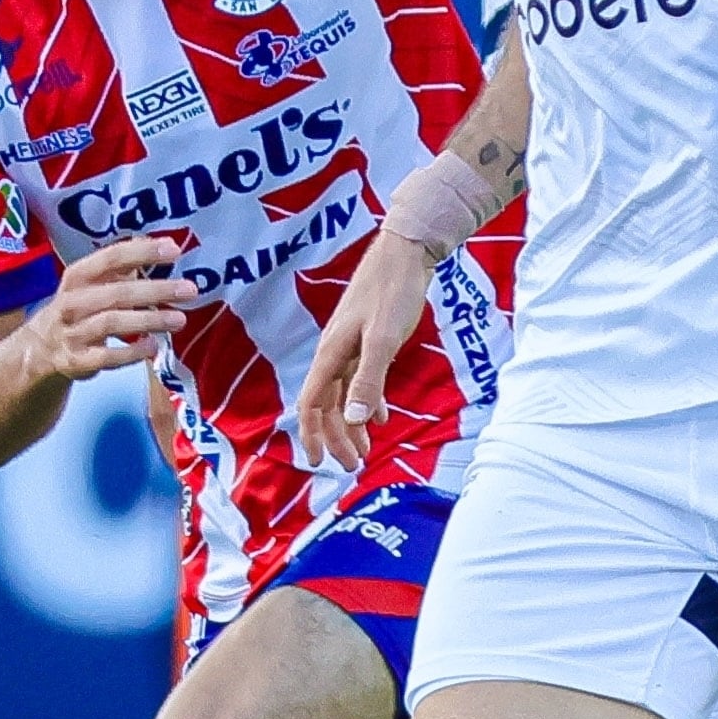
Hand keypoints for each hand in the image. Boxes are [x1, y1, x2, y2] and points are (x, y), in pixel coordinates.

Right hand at [18, 235, 197, 379]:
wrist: (38, 351)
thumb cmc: (76, 310)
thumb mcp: (90, 285)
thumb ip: (121, 268)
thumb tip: (160, 246)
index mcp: (76, 277)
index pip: (110, 258)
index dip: (142, 252)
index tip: (173, 249)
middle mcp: (71, 302)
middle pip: (116, 292)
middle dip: (155, 290)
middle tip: (188, 290)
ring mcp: (72, 333)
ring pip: (111, 323)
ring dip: (148, 320)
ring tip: (179, 319)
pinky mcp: (76, 361)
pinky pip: (106, 357)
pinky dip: (131, 352)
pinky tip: (154, 346)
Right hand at [295, 225, 438, 475]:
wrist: (406, 253)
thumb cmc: (392, 291)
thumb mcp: (384, 340)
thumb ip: (368, 380)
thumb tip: (352, 419)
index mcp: (331, 353)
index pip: (311, 403)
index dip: (313, 434)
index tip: (320, 462)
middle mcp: (334, 353)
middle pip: (327, 405)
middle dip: (337, 437)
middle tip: (353, 465)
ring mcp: (350, 346)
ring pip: (344, 395)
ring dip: (353, 423)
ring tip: (366, 450)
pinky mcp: (367, 340)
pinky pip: (361, 380)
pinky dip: (369, 401)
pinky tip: (382, 417)